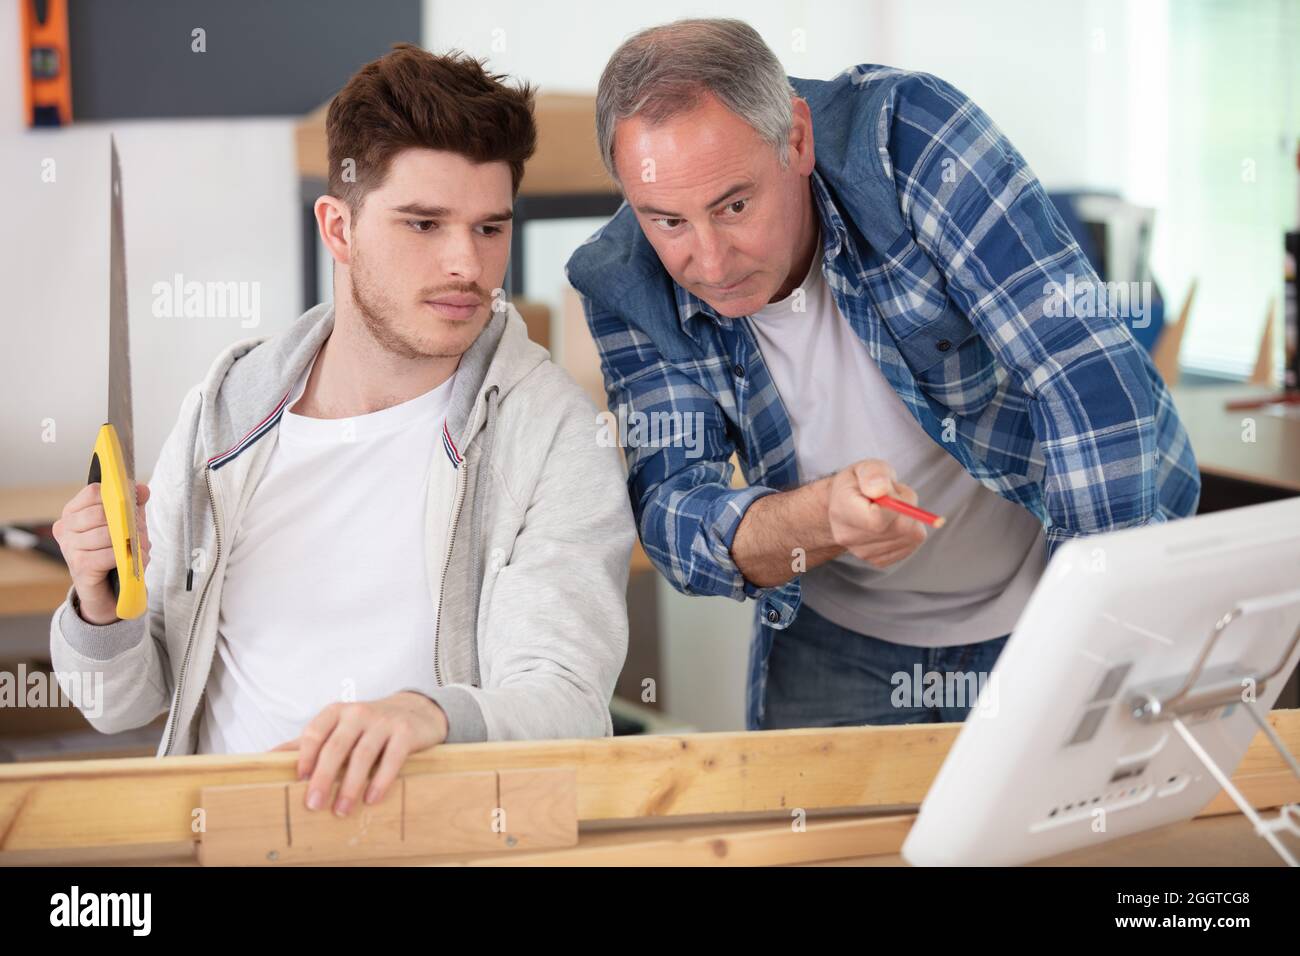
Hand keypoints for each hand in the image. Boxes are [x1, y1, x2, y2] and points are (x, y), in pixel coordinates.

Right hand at [52, 482, 150, 625]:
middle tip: (140, 533)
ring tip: (139, 548)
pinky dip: (126, 557)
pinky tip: (131, 561)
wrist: (110, 591)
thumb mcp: (128, 523)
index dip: (117, 497)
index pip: (93, 492)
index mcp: (73, 512)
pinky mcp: (80, 567)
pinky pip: (108, 554)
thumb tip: (142, 489)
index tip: (131, 505)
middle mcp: (65, 528)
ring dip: (131, 541)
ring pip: (107, 534)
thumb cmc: (115, 552)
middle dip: (127, 522)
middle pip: (101, 513)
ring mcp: (69, 548)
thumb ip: (134, 504)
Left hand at [271, 692, 448, 815]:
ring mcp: (384, 721)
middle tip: (314, 804)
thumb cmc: (368, 726)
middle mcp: (359, 713)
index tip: (299, 779)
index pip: (316, 731)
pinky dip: (380, 780)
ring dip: (350, 785)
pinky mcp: (405, 732)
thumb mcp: (338, 728)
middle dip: (324, 776)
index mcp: (337, 712)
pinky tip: (371, 798)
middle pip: (337, 746)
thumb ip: (308, 742)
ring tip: (342, 810)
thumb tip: (268, 757)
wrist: (415, 712)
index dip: (306, 755)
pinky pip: (392, 758)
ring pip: (363, 755)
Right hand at [827, 459, 926, 568]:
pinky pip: (911, 544)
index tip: (892, 490)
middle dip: (907, 507)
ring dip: (911, 517)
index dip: (896, 503)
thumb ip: (873, 473)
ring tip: (892, 507)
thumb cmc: (858, 483)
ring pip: (910, 535)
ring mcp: (863, 553)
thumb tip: (881, 490)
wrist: (845, 506)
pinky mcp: (879, 560)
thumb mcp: (864, 468)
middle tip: (895, 494)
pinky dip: (911, 529)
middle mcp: (849, 537)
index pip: (877, 519)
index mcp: (842, 510)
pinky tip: (894, 521)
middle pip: (899, 528)